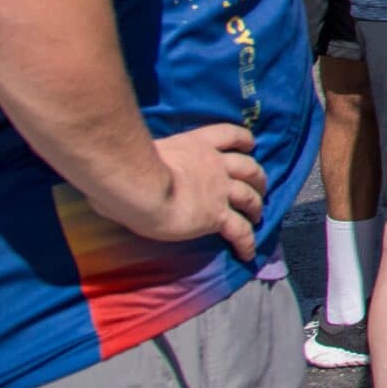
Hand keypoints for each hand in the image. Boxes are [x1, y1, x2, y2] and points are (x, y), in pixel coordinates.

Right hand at [123, 124, 266, 258]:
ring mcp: (219, 190)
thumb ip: (148, 160)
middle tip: (258, 187)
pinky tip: (247, 252)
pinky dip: (247, 242)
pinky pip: (239, 230)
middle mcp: (215, 164)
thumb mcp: (145, 153)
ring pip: (249, 197)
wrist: (141, 185)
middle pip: (248, 168)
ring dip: (256, 207)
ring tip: (258, 216)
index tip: (250, 146)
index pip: (229, 135)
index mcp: (197, 144)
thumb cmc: (130, 168)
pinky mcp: (217, 216)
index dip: (244, 140)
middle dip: (256, 178)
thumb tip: (129, 169)